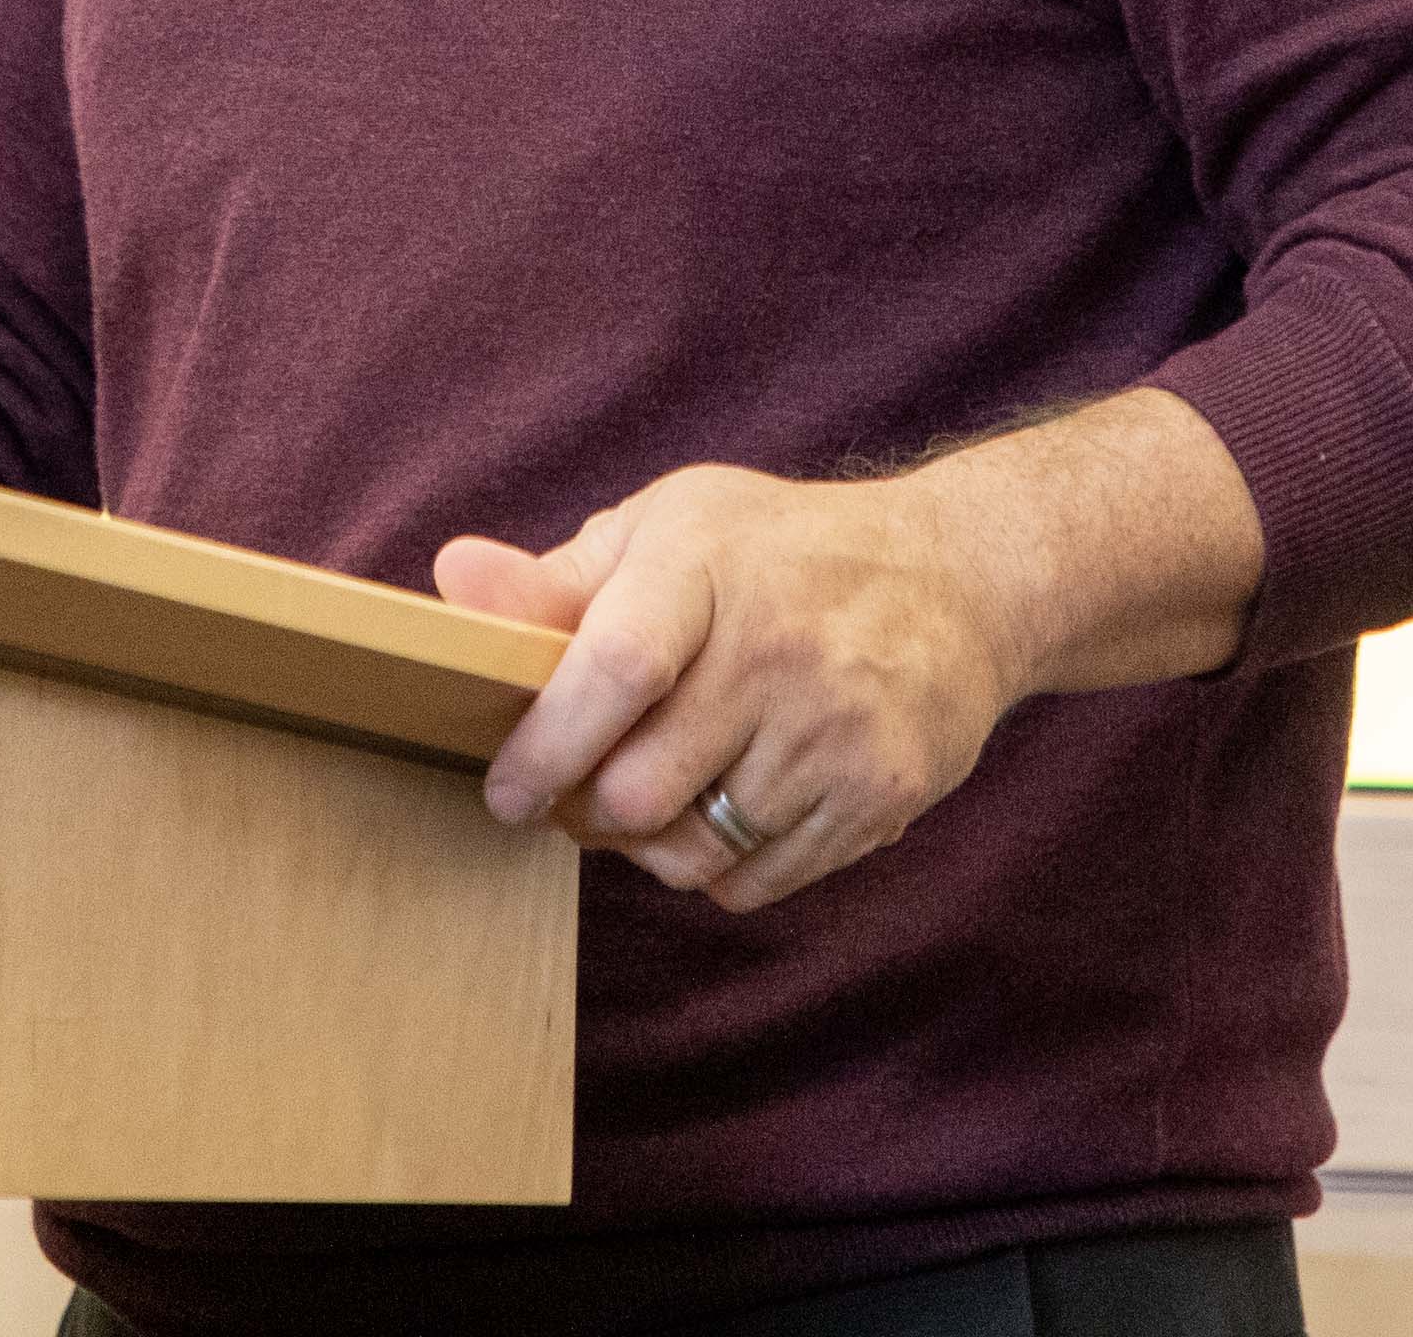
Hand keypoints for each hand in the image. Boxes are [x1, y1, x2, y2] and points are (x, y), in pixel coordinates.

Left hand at [433, 390, 1258, 913]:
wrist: (961, 581)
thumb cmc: (781, 555)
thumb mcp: (672, 530)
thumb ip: (558, 578)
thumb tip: (452, 580)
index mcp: (708, 564)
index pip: (613, 668)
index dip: (546, 745)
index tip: (507, 791)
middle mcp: (779, 648)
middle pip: (638, 792)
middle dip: (586, 810)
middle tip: (577, 791)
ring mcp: (838, 729)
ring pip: (689, 851)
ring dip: (651, 842)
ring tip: (659, 790)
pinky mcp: (883, 794)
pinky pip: (753, 881)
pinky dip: (719, 865)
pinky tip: (730, 804)